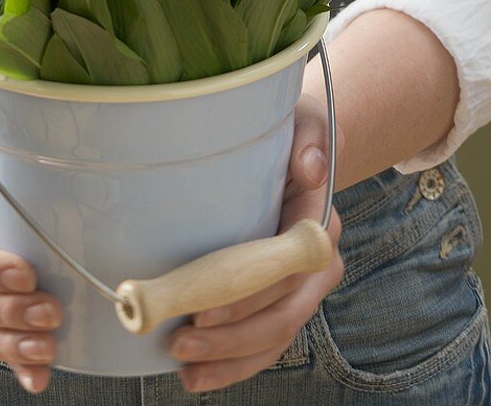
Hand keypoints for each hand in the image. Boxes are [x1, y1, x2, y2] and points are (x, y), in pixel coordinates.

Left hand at [167, 94, 344, 392]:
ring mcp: (300, 288)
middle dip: (231, 338)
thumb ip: (310, 140)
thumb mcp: (306, 124)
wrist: (305, 152)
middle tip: (181, 343)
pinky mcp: (280, 300)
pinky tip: (200, 376)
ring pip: (272, 338)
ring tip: (185, 370)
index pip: (284, 272)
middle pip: (279, 316)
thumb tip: (309, 166)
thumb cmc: (297, 136)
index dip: (246, 297)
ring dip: (229, 359)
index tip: (203, 309)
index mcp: (319, 227)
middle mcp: (316, 266)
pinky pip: (263, 342)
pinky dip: (234, 363)